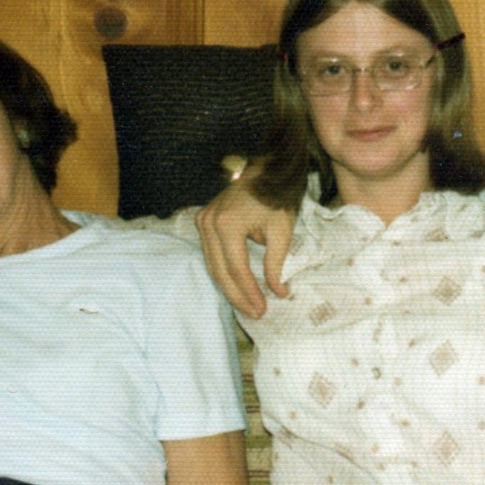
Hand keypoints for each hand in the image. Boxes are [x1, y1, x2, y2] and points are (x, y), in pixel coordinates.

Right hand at [193, 179, 294, 319]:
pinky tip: (235, 287)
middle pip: (221, 271)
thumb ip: (276, 263)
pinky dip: (222, 272)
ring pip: (212, 266)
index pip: (237, 268)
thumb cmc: (275, 197)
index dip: (249, 292)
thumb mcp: (282, 230)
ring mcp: (202, 220)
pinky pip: (211, 255)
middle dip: (237, 296)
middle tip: (254, 314)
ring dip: (229, 288)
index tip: (262, 309)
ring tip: (246, 306)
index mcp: (228, 224)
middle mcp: (209, 223)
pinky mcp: (203, 220)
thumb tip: (278, 292)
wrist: (264, 170)